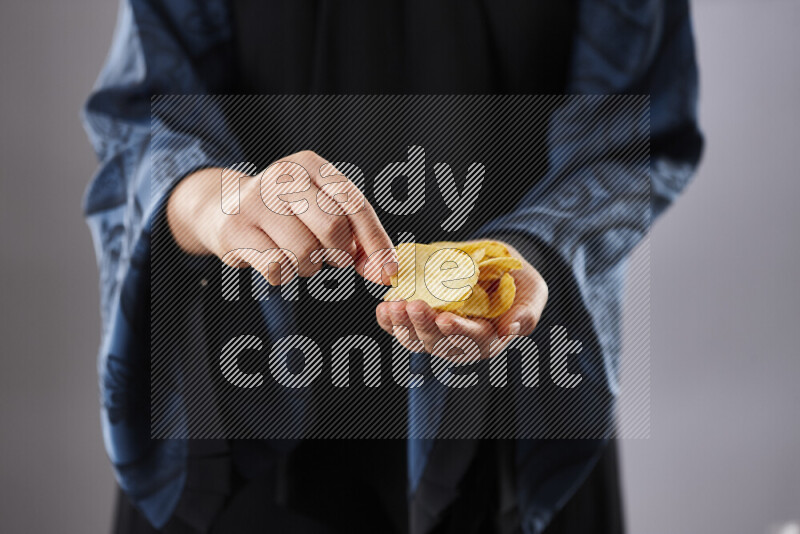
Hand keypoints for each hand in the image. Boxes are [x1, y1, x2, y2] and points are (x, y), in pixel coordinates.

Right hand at [167, 151, 395, 284]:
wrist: (223, 210)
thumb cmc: (287, 215)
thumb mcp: (322, 210)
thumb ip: (358, 237)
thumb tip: (385, 271)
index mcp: (311, 165)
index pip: (355, 204)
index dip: (376, 242)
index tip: (387, 271)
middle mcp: (282, 176)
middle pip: (332, 229)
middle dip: (338, 254)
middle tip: (329, 256)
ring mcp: (256, 201)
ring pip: (304, 253)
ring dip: (309, 267)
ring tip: (297, 255)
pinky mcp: (235, 229)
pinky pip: (276, 268)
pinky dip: (283, 275)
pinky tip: (275, 261)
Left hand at [375, 242, 547, 360]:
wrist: (496, 268)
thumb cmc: (518, 283)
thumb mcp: (532, 294)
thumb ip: (526, 313)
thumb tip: (511, 329)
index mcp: (489, 340)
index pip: (474, 342)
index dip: (460, 332)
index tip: (446, 319)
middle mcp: (461, 344)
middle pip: (440, 344)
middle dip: (424, 326)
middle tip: (413, 306)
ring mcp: (438, 336)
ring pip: (417, 340)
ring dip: (403, 325)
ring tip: (393, 306)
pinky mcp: (420, 323)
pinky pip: (402, 329)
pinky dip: (390, 322)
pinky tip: (383, 309)